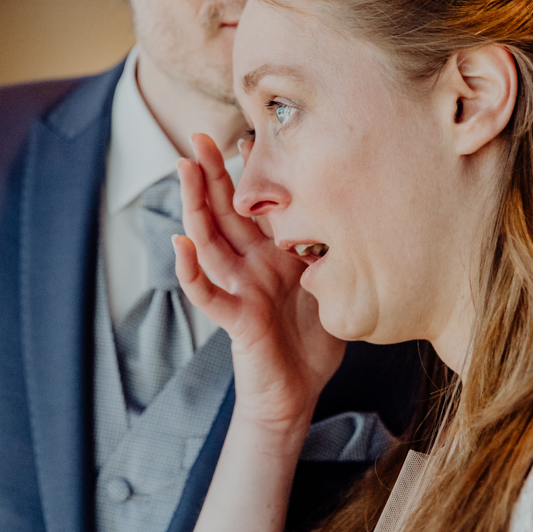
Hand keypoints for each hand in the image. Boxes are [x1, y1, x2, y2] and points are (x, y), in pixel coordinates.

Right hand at [174, 134, 345, 436]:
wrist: (297, 395)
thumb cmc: (311, 343)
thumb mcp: (329, 286)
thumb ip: (329, 253)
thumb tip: (353, 211)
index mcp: (272, 255)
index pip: (255, 206)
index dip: (248, 174)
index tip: (248, 136)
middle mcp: (250, 266)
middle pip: (223, 213)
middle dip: (210, 174)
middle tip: (199, 136)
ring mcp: (238, 290)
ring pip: (209, 241)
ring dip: (194, 205)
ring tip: (183, 169)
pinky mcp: (235, 320)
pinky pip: (207, 294)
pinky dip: (190, 271)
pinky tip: (179, 245)